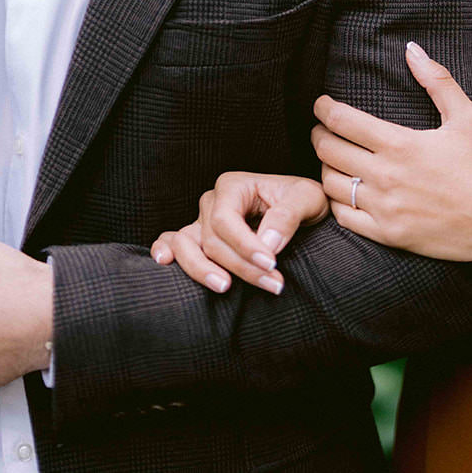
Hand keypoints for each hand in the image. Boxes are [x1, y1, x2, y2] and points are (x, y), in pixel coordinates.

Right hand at [150, 173, 328, 293]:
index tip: (271, 264)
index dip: (244, 245)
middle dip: (242, 266)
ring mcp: (200, 221)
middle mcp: (211, 202)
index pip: (226, 220)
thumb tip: (267, 243)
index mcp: (233, 186)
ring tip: (225, 287)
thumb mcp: (307, 199)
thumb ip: (288, 216)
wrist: (301, 210)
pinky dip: (164, 250)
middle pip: (213, 240)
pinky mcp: (198, 239)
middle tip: (274, 284)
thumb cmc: (302, 201)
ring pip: (185, 245)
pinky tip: (165, 262)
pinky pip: (172, 242)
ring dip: (202, 270)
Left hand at [312, 41, 471, 263]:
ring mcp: (385, 207)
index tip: (320, 105)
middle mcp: (386, 175)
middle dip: (318, 135)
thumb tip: (412, 49)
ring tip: (333, 160)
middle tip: (321, 130)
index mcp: (400, 143)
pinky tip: (345, 192)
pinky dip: (337, 202)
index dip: (323, 109)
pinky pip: (343, 217)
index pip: (341, 121)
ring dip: (326, 168)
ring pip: (330, 184)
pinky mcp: (388, 234)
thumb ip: (436, 80)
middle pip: (328, 150)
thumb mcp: (467, 115)